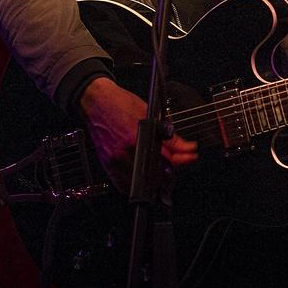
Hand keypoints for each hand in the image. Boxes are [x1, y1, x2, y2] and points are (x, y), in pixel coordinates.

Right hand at [79, 77, 197, 192]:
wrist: (97, 102)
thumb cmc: (120, 103)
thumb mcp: (150, 113)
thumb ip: (168, 134)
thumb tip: (185, 146)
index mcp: (137, 136)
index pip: (165, 157)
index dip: (181, 159)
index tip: (191, 157)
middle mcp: (125, 152)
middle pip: (155, 173)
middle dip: (171, 171)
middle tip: (178, 163)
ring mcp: (115, 161)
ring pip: (141, 182)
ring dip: (155, 180)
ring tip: (163, 171)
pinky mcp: (107, 165)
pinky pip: (123, 184)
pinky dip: (137, 184)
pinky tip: (145, 176)